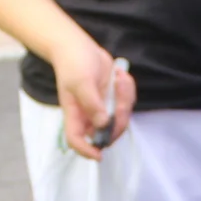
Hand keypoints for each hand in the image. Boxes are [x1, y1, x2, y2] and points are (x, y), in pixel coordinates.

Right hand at [52, 35, 136, 160]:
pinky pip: (127, 102)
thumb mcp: (81, 81)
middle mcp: (88, 115)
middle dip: (119, 117)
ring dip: (125, 98)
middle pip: (107, 132)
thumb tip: (103, 123)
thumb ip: (92, 103)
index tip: (99, 155)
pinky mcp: (112, 98)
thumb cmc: (73, 63)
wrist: (77, 46)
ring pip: (121, 117)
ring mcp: (102, 107)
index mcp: (75, 114)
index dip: (86, 151)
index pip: (76, 140)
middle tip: (120, 91)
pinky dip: (128, 89)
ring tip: (119, 77)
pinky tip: (119, 74)